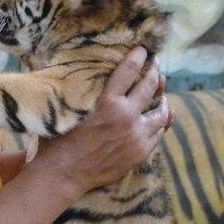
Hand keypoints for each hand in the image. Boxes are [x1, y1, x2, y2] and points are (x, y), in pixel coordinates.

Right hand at [31, 47, 173, 199]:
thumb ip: (84, 91)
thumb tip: (88, 71)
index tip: (143, 49)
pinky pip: (158, 133)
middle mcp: (126, 116)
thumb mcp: (70, 108)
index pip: (129, 70)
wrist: (64, 174)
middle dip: (155, 72)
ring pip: (161, 112)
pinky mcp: (140, 152)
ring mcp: (136, 136)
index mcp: (107, 101)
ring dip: (163, 100)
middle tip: (156, 65)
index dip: (138, 56)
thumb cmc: (60, 139)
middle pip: (150, 86)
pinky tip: (158, 119)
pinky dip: (160, 123)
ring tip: (162, 95)